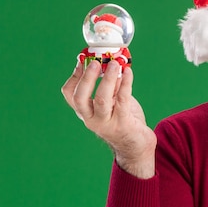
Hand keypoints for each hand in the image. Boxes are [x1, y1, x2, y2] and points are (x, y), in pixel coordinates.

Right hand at [61, 60, 156, 178]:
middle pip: (80, 98)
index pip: (70, 94)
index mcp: (85, 112)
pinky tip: (129, 73)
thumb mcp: (112, 102)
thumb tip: (111, 65)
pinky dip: (125, 84)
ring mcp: (106, 123)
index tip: (82, 60)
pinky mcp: (123, 124)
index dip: (74, 76)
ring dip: (108, 79)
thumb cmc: (123, 120)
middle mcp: (91, 119)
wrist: (136, 145)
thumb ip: (110, 87)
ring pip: (102, 100)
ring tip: (114, 64)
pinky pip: (123, 101)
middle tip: (95, 62)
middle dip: (87, 78)